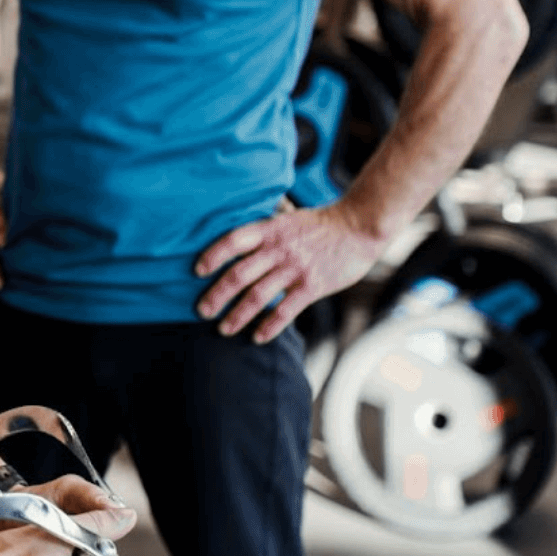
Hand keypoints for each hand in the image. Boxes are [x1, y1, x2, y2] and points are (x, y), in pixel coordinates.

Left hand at [194, 204, 382, 342]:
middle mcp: (279, 249)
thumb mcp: (287, 218)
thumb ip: (264, 230)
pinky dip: (269, 326)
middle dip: (217, 295)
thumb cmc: (320, 224)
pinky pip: (285, 311)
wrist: (359, 227)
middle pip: (239, 274)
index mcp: (269, 230)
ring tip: (224, 329)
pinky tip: (257, 337)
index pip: (233, 241)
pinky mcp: (313, 286)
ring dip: (237, 315)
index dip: (213, 255)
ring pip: (258, 296)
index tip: (197, 271)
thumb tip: (236, 240)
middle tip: (202, 310)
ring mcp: (295, 268)